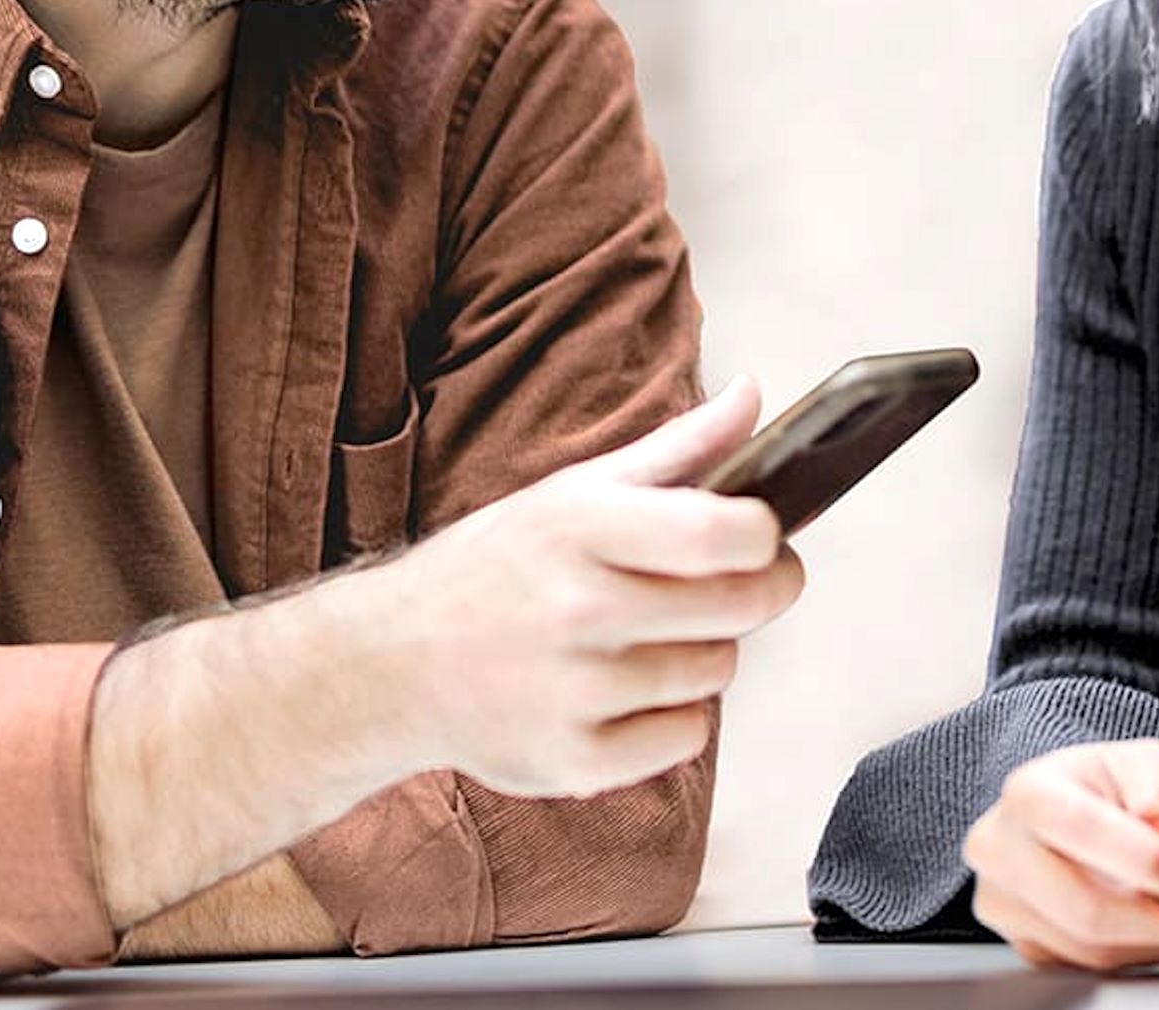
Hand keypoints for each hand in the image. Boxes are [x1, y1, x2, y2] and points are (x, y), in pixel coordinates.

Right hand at [369, 377, 805, 798]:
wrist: (393, 664)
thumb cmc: (498, 569)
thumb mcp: (575, 491)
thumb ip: (677, 448)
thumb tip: (753, 397)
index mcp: (581, 525)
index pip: (723, 533)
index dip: (764, 535)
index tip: (758, 536)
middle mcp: (577, 607)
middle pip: (739, 606)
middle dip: (754, 593)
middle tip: (727, 585)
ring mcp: (574, 692)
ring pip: (717, 672)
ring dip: (705, 654)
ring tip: (651, 637)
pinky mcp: (574, 761)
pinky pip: (686, 738)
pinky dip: (672, 718)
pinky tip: (624, 692)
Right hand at [963, 739, 1158, 971]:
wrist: (1063, 818)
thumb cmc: (1101, 791)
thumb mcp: (1136, 761)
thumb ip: (1157, 779)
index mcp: (1028, 792)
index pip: (1079, 827)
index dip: (1138, 856)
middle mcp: (999, 847)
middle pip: (1084, 907)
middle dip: (1152, 916)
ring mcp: (1002, 901)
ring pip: (1091, 947)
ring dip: (1147, 938)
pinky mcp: (1021, 944)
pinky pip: (1086, 967)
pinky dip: (1129, 952)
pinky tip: (1143, 923)